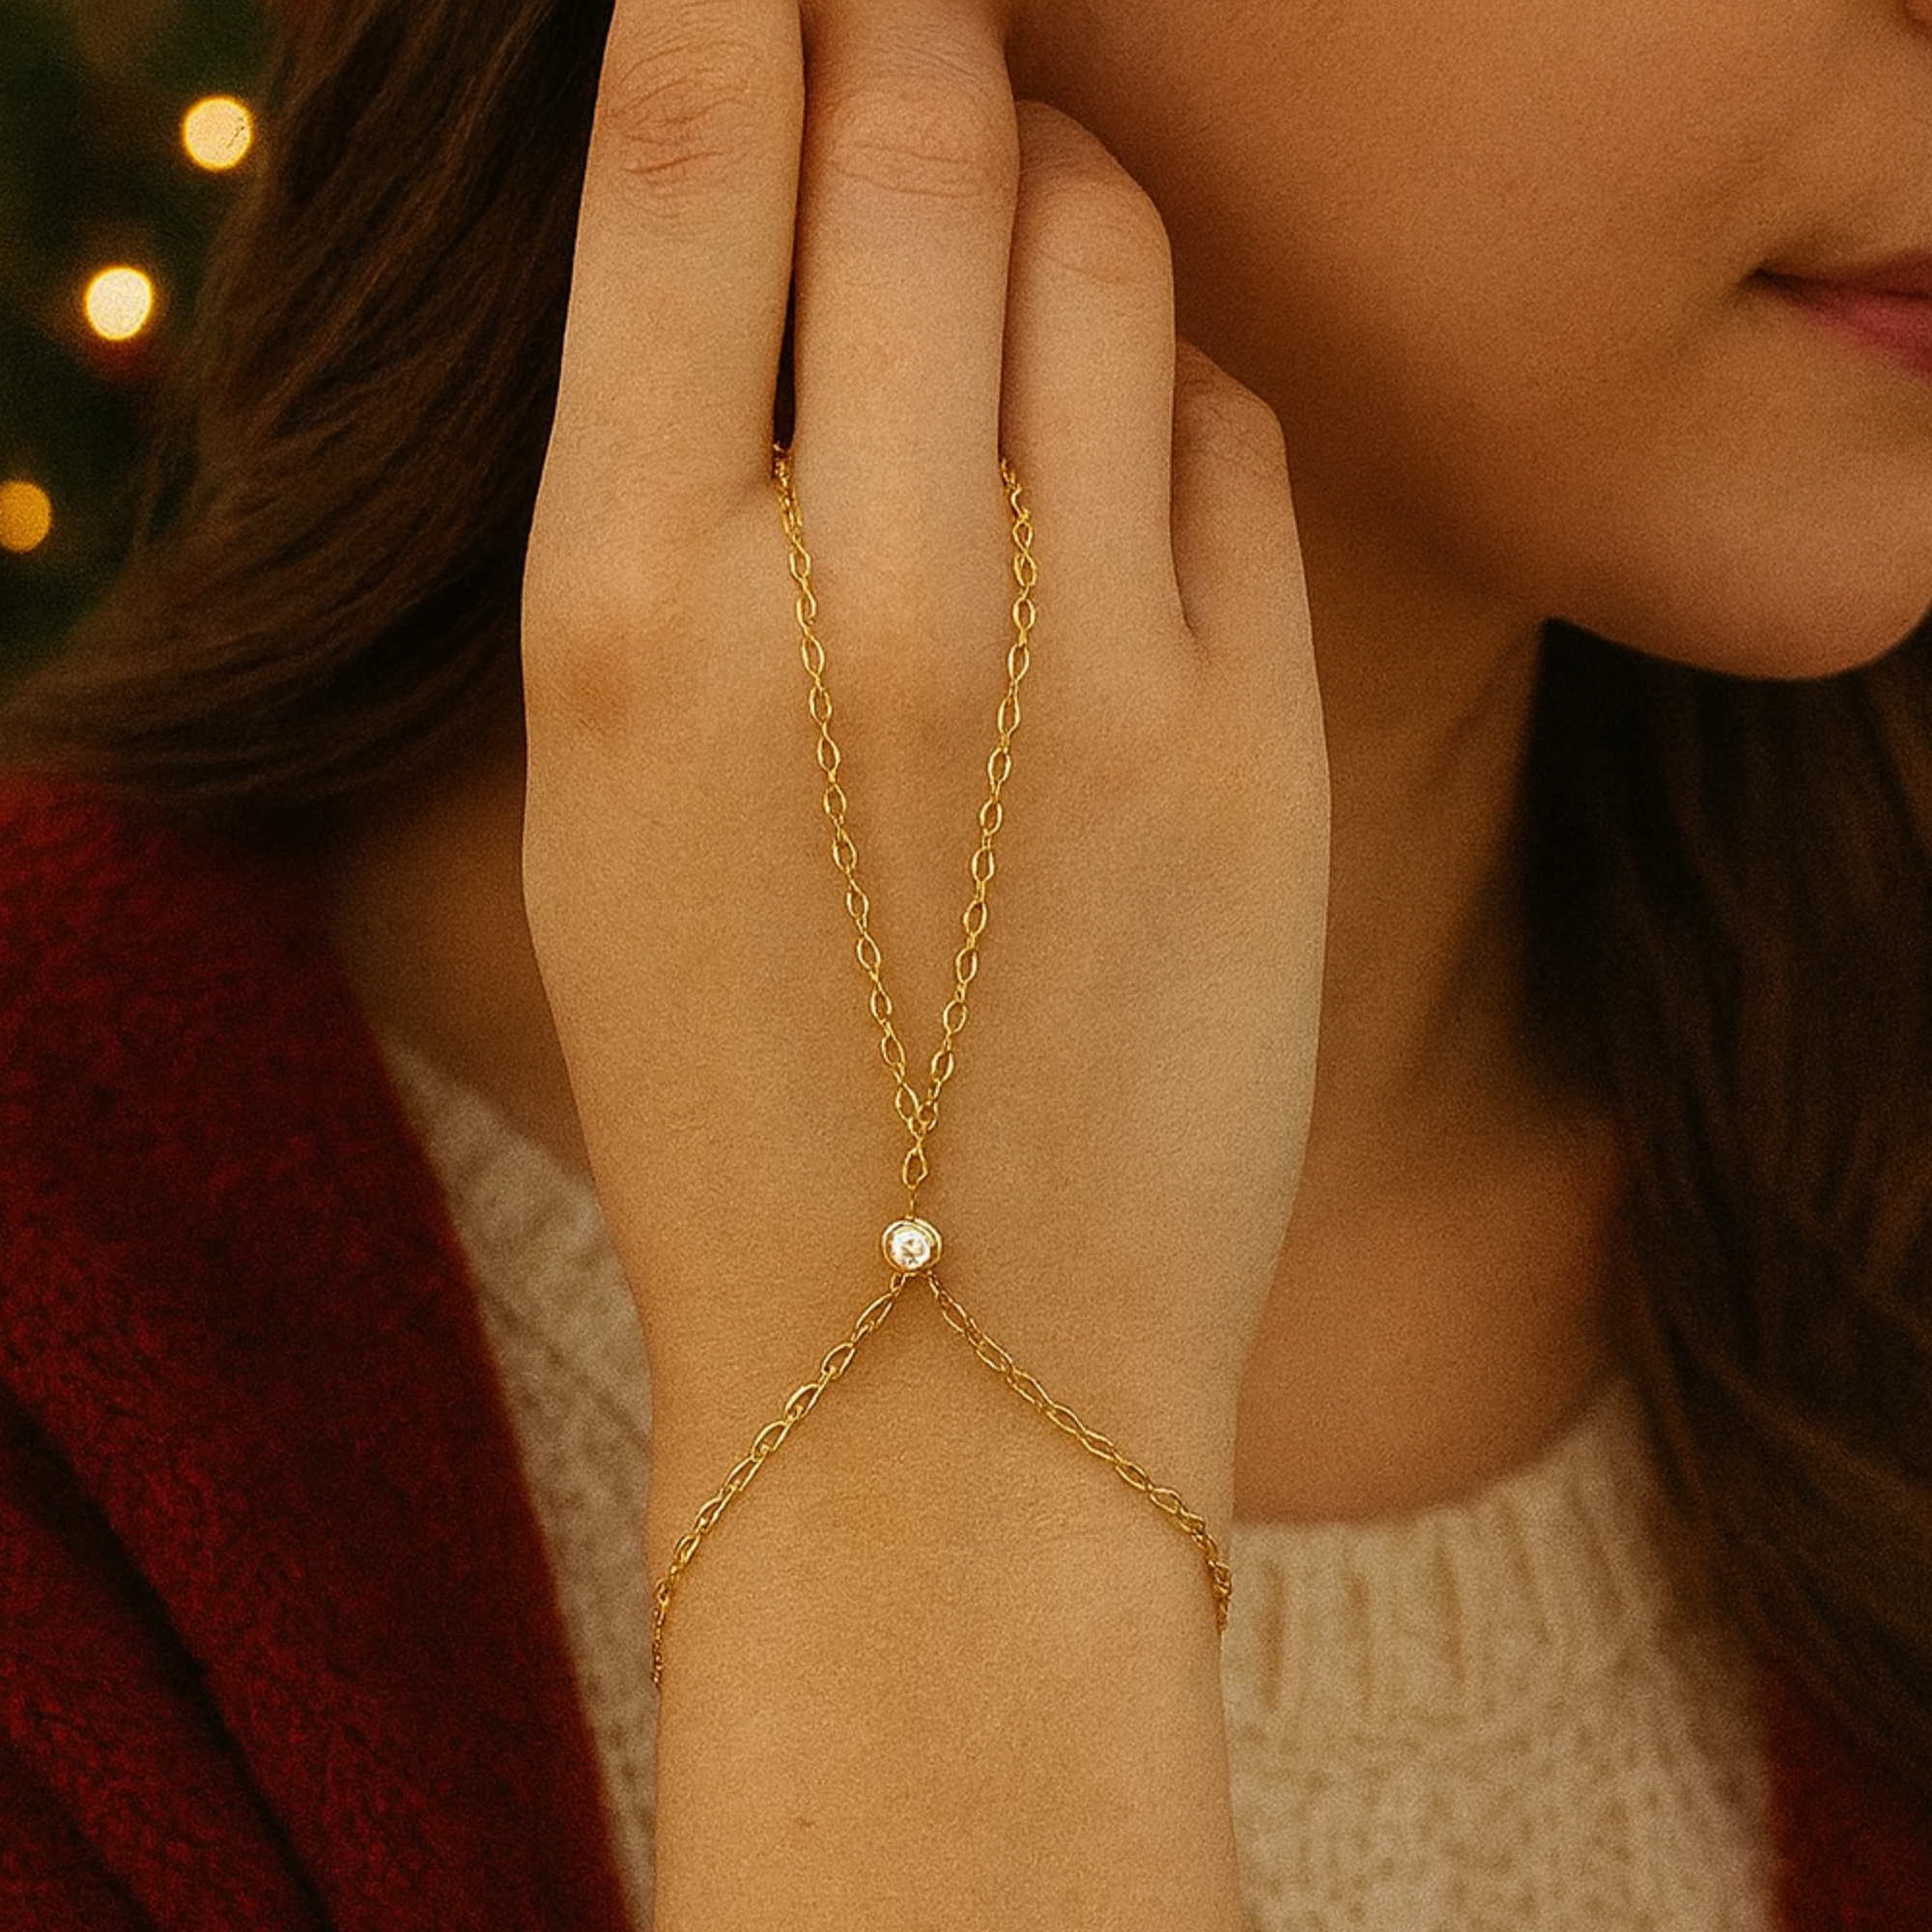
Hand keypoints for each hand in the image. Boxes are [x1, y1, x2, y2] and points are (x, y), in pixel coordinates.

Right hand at [521, 3, 1324, 1916]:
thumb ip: (671, 515)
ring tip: (1023, 259)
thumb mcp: (608, 802)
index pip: (687, 152)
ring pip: (1109, 255)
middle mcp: (854, 610)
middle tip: (922, 26)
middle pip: (927, 144)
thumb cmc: (738, 1086)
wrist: (929, 1372)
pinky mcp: (1252, 749)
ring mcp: (1079, 675)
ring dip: (1069, 203)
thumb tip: (774, 246)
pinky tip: (1122, 482)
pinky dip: (1178, 404)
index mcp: (623, 618)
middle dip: (925, 34)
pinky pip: (1233, 439)